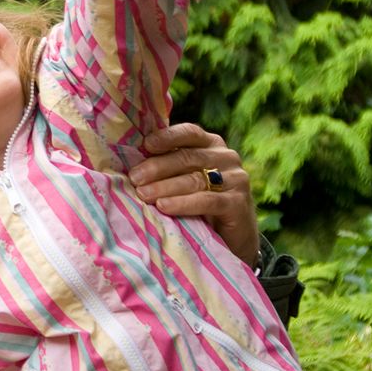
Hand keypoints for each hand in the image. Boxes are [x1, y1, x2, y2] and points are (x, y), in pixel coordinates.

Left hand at [128, 122, 259, 266]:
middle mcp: (226, 156)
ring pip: (194, 179)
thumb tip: (132, 161)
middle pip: (187, 157)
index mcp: (211, 144)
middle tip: (134, 178)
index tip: (145, 144)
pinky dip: (183, 203)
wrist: (233, 237)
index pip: (188, 132)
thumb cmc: (200, 202)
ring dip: (164, 187)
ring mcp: (236, 179)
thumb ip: (169, 165)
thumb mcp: (186, 178)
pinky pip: (207, 200)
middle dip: (157, 167)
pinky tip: (164, 206)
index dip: (166, 137)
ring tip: (143, 194)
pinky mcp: (239, 203)